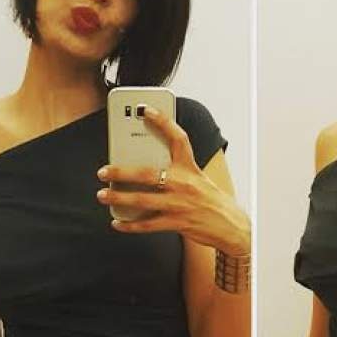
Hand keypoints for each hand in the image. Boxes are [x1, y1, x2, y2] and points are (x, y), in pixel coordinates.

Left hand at [96, 107, 250, 254]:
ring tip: (103, 195)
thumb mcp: (199, 179)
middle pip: (147, 173)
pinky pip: (148, 225)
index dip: (163, 121)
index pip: (178, 139)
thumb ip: (177, 172)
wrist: (232, 226)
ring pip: (142, 200)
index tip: (146, 110)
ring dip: (118, 198)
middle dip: (120, 172)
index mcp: (190, 169)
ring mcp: (180, 204)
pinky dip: (130, 225)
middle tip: (103, 171)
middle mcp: (184, 184)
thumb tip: (146, 170)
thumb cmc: (212, 201)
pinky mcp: (178, 223)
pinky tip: (118, 222)